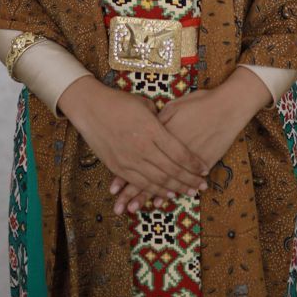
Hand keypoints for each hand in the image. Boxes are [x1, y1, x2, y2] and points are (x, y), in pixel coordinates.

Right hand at [58, 77, 210, 205]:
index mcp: (152, 129)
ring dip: (175, 188)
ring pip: (157, 180)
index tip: (205, 168)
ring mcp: (129, 159)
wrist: (90, 108)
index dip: (194, 163)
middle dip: (189, 180)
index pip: (179, 152)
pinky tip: (166, 194)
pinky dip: (155, 191)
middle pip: (171, 170)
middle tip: (202, 186)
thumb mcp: (145, 105)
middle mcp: (142, 147)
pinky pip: (140, 183)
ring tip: (188, 192)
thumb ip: (161, 119)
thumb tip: (172, 129)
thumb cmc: (120, 102)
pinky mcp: (118, 167)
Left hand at [109, 67, 271, 213]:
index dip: (124, 175)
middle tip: (122, 208)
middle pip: (146, 174)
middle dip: (132, 193)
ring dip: (148, 197)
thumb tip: (143, 130)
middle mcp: (167, 150)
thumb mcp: (172, 108)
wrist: (227, 107)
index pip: (136, 158)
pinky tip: (163, 202)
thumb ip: (157, 121)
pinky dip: (171, 192)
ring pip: (162, 181)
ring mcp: (183, 160)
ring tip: (136, 209)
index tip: (114, 189)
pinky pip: (180, 183)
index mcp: (157, 133)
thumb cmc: (199, 104)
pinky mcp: (199, 165)